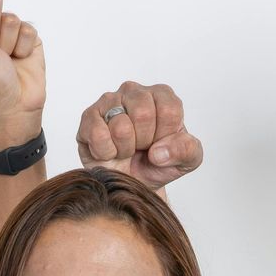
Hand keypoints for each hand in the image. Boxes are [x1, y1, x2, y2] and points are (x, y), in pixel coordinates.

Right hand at [75, 82, 201, 188]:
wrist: (131, 183)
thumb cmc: (158, 165)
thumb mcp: (187, 161)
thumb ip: (187, 150)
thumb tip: (159, 152)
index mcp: (162, 95)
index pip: (170, 110)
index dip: (166, 136)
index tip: (161, 142)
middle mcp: (134, 91)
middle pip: (143, 114)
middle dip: (144, 142)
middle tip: (141, 147)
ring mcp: (109, 101)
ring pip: (121, 127)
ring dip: (125, 149)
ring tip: (125, 149)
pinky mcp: (88, 117)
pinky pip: (99, 135)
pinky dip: (106, 152)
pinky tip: (109, 151)